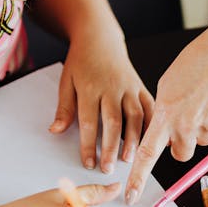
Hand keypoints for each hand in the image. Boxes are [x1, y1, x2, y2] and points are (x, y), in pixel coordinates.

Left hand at [49, 29, 153, 173]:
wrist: (100, 38)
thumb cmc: (81, 61)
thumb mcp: (66, 81)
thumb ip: (64, 108)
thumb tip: (56, 131)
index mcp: (90, 88)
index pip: (88, 122)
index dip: (88, 145)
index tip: (88, 163)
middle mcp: (111, 88)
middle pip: (113, 122)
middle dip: (111, 148)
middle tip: (108, 168)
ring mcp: (128, 87)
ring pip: (134, 116)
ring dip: (133, 140)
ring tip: (129, 159)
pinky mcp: (140, 86)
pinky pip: (149, 106)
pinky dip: (151, 123)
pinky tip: (150, 139)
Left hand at [124, 24, 207, 204]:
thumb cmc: (196, 62)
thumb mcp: (167, 86)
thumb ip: (163, 113)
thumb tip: (165, 132)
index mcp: (166, 115)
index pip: (147, 155)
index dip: (138, 178)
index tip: (131, 196)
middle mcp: (186, 126)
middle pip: (180, 153)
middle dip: (181, 141)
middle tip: (186, 117)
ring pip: (201, 142)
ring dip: (201, 128)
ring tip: (205, 100)